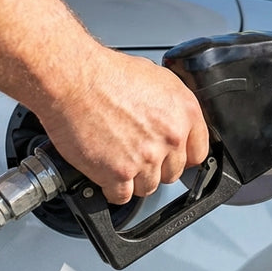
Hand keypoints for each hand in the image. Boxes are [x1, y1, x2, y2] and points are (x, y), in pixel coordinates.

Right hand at [34, 49, 209, 204]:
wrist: (74, 80)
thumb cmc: (107, 74)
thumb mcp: (157, 79)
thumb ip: (172, 107)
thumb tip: (174, 121)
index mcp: (185, 113)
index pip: (197, 153)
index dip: (180, 157)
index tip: (170, 159)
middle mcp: (170, 137)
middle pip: (171, 173)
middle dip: (154, 167)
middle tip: (135, 155)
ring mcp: (146, 157)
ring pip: (147, 187)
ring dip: (133, 179)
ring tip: (117, 160)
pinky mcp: (119, 173)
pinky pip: (122, 196)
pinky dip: (112, 190)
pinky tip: (105, 173)